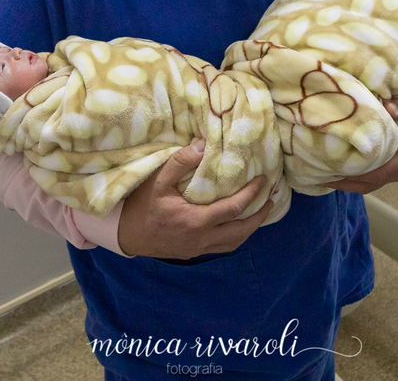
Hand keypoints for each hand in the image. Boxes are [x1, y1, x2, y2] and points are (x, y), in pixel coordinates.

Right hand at [117, 140, 273, 259]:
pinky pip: (222, 247)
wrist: (126, 235)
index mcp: (195, 221)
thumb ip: (180, 162)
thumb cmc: (141, 206)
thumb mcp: (157, 181)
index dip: (252, 194)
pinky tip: (237, 224)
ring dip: (250, 228)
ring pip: (234, 243)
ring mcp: (198, 248)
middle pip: (241, 231)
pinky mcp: (193, 252)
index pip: (233, 208)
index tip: (263, 180)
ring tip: (260, 212)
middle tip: (272, 199)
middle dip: (259, 216)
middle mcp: (201, 239)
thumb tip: (203, 145)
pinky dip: (235, 236)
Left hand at [325, 93, 397, 193]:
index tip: (332, 173)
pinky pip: (372, 177)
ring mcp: (397, 171)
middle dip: (344, 183)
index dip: (354, 177)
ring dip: (348, 182)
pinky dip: (355, 176)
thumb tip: (387, 107)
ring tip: (322, 173)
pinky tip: (338, 168)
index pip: (377, 174)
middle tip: (318, 176)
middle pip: (369, 185)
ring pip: (369, 183)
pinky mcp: (392, 167)